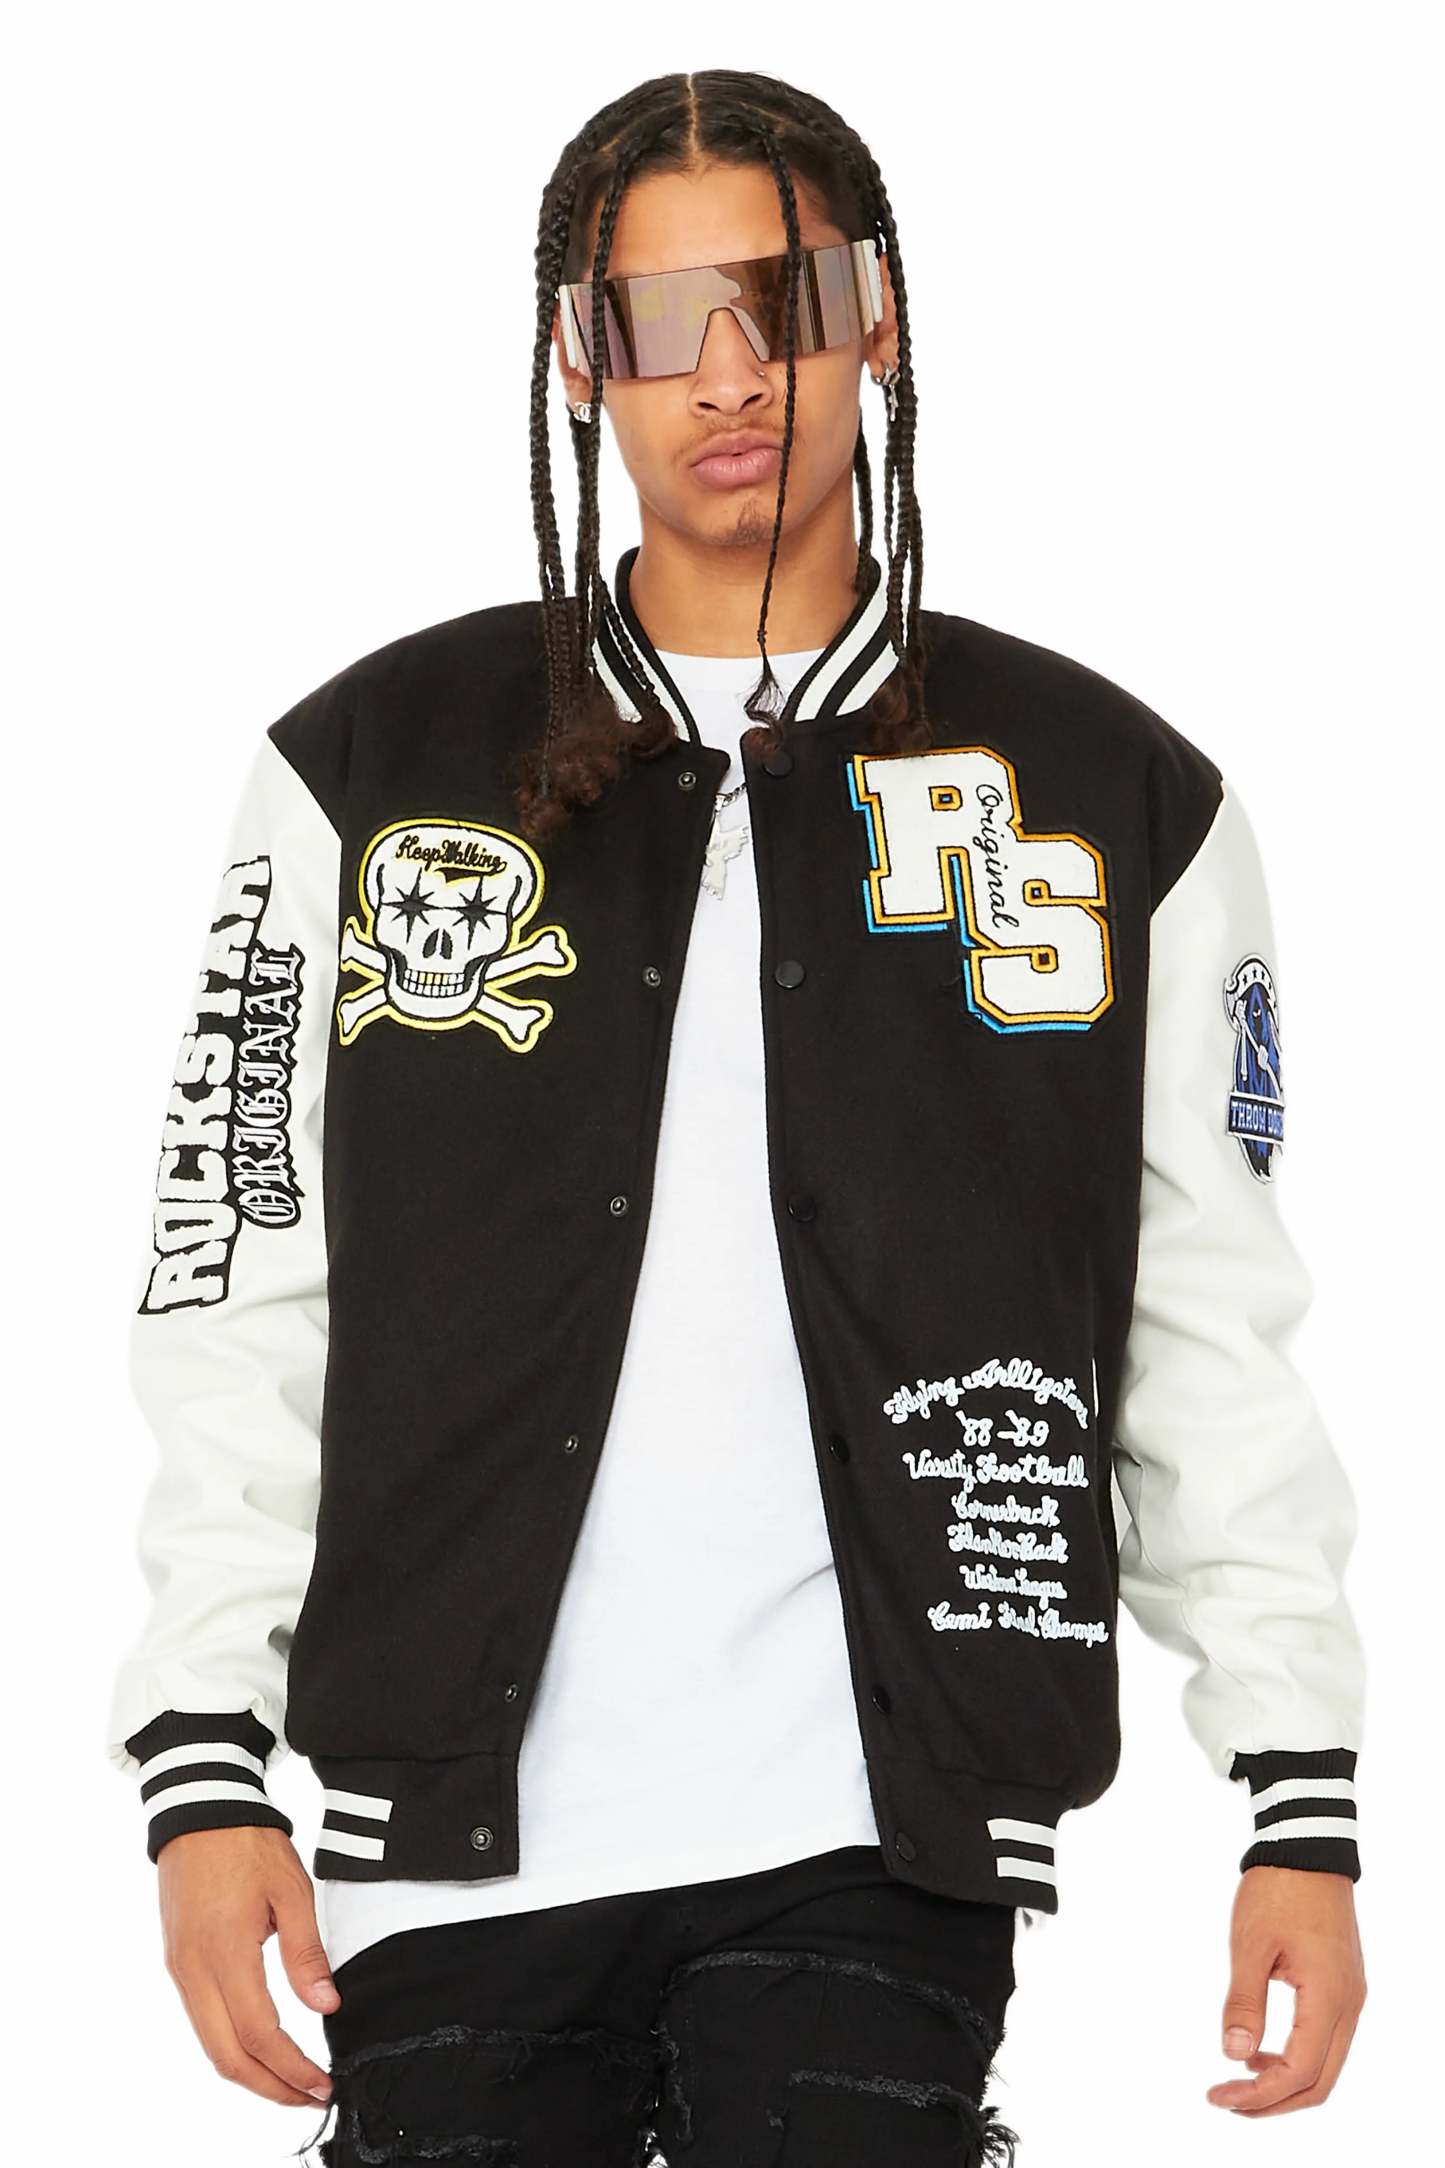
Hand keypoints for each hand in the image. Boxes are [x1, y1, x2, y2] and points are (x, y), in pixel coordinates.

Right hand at [156, 1825, 339, 2106]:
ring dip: (250, 2073)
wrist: (200, 1810)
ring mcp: (181, 1970)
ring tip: (292, 2081)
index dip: (291, 2069)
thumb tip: (326, 2006)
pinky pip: (202, 2022)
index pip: (258, 2035)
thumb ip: (306, 1953)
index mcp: (225, 1953)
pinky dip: (231, 2048)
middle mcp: (194, 1971)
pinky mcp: (178, 1962)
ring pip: (210, 2045)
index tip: (322, 2084)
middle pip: (227, 2057)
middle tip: (310, 2097)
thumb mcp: (291, 1890)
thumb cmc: (248, 1844)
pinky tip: (260, 2048)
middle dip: (270, 2088)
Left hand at [1208, 1865, 1365, 2114]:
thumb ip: (1244, 2002)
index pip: (1299, 2073)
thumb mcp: (1250, 1944)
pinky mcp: (1344, 1987)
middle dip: (1273, 2102)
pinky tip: (1261, 2051)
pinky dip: (1296, 2059)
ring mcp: (1351, 1997)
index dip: (1259, 2095)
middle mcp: (1349, 2006)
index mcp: (1329, 1998)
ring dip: (1285, 2083)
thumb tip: (1234, 2054)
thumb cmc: (1278, 1890)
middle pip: (1320, 2083)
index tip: (1219, 2096)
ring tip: (1239, 2079)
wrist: (1308, 1849)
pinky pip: (1326, 2041)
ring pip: (1326, 2066)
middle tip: (1227, 2101)